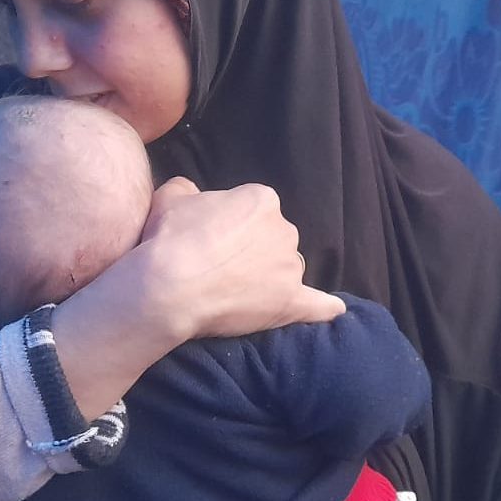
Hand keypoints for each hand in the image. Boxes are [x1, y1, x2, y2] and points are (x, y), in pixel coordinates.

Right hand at [137, 177, 344, 339]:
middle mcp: (284, 229)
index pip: (253, 210)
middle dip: (252, 251)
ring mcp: (290, 267)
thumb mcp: (170, 198)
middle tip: (218, 267)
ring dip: (271, 278)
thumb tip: (191, 192)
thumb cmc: (169, 239)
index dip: (231, 226)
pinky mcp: (291, 302)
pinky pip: (317, 305)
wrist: (169, 288)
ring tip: (237, 294)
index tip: (210, 240)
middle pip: (273, 239)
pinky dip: (324, 308)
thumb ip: (186, 189)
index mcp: (262, 200)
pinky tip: (331, 310)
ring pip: (286, 269)